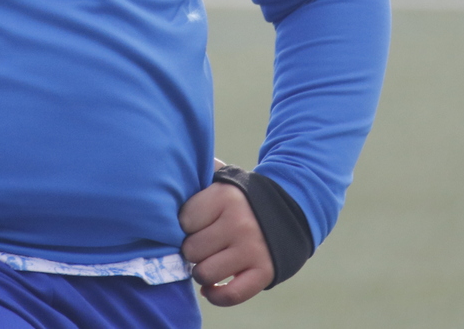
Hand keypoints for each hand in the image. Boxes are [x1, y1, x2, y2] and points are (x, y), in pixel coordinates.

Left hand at [178, 168, 273, 306]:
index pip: (183, 221)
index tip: (194, 224)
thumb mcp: (225, 178)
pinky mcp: (264, 272)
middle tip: (201, 245)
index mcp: (225, 197)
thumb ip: (199, 174)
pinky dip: (216, 296)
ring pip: (205, 273)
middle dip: (191, 250)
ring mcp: (252, 249)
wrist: (292, 209)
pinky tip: (211, 288)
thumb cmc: (243, 197)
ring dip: (202, 272)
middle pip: (191, 250)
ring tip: (208, 262)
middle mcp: (238, 223)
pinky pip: (230, 295)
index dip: (184, 226)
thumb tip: (171, 167)